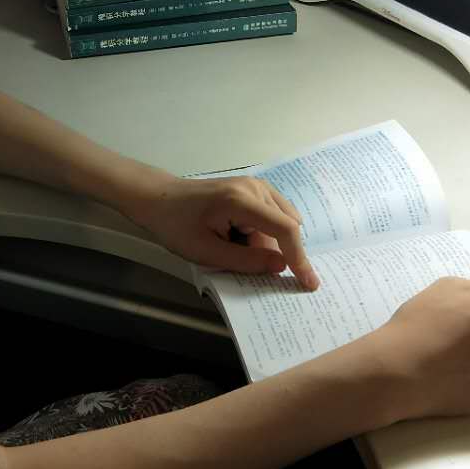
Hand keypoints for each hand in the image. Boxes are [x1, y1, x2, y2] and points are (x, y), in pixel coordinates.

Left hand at [125, 175, 319, 288]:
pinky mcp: (253, 189)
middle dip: (271, 250)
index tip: (309, 283)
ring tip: (228, 243)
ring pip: (280, 223)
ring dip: (263, 242)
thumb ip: (246, 261)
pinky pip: (272, 216)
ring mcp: (256, 185)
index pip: (285, 229)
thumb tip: (282, 266)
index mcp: (242, 201)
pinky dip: (261, 233)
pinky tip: (235, 236)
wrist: (160, 199)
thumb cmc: (177, 225)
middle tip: (235, 256)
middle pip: (285, 227)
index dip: (300, 258)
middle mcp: (255, 187)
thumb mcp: (207, 252)